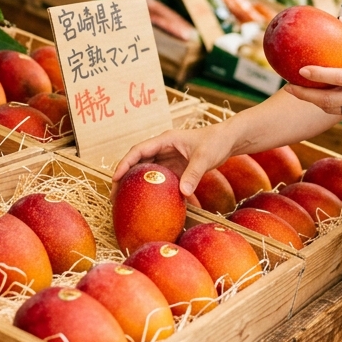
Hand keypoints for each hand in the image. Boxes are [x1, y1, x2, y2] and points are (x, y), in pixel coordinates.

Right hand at [112, 123, 236, 196]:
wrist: (228, 140)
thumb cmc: (216, 142)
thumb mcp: (205, 157)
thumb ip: (194, 174)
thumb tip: (183, 193)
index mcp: (165, 140)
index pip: (138, 150)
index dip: (125, 163)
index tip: (116, 178)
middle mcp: (163, 148)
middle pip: (137, 161)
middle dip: (124, 176)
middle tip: (114, 195)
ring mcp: (168, 158)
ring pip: (145, 170)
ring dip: (134, 183)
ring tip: (123, 200)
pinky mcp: (174, 168)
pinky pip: (158, 178)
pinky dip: (150, 187)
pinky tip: (145, 201)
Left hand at [284, 19, 341, 120]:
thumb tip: (340, 20)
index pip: (339, 78)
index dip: (318, 75)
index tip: (300, 69)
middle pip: (328, 101)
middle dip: (305, 96)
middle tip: (287, 87)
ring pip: (333, 109)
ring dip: (314, 102)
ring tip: (299, 92)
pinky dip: (330, 104)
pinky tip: (320, 95)